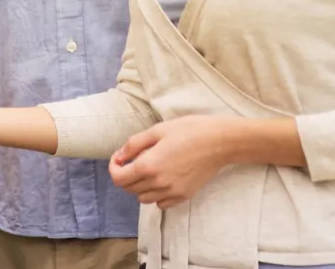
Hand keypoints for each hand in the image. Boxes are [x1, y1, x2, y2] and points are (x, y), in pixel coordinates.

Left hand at [109, 116, 231, 209]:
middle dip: (126, 174)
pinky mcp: (183, 196)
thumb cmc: (190, 130)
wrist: (220, 142)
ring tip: (149, 169)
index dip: (114, 167)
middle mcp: (158, 183)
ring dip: (140, 186)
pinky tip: (162, 180)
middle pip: (129, 189)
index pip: (119, 178)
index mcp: (149, 165)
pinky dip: (156, 195)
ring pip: (143, 198)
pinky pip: (160, 203)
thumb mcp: (158, 130)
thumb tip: (120, 156)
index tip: (120, 158)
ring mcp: (172, 192)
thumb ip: (134, 144)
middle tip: (134, 159)